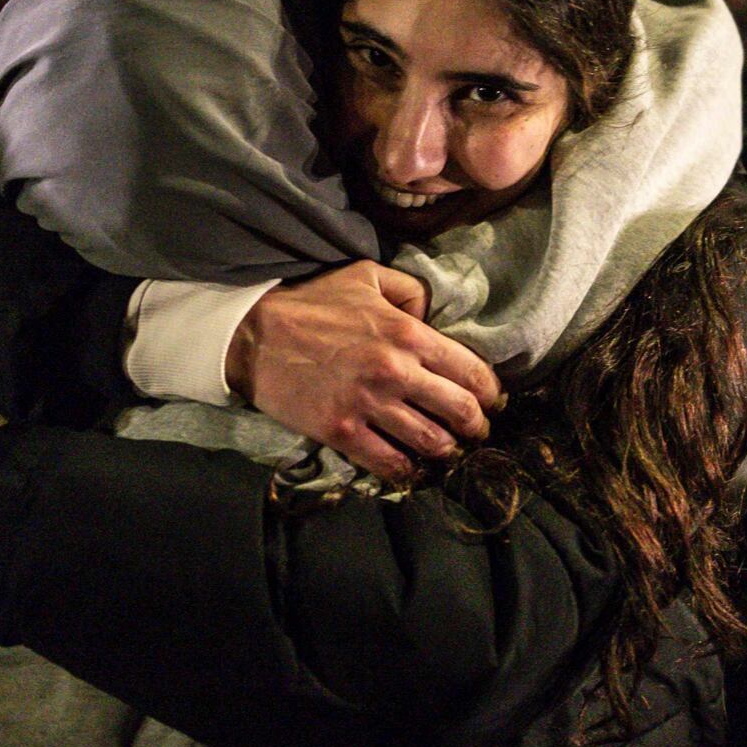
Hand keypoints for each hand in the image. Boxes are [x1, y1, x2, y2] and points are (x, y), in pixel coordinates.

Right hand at [228, 260, 502, 481]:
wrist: (253, 334)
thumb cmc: (312, 303)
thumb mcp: (366, 276)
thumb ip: (411, 291)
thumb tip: (434, 315)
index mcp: (407, 333)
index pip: (470, 370)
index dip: (490, 392)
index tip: (493, 401)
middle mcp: (395, 371)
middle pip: (459, 411)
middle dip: (476, 426)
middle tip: (477, 432)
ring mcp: (368, 405)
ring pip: (430, 441)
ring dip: (446, 451)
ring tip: (448, 451)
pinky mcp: (341, 431)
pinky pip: (388, 461)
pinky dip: (407, 470)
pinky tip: (412, 469)